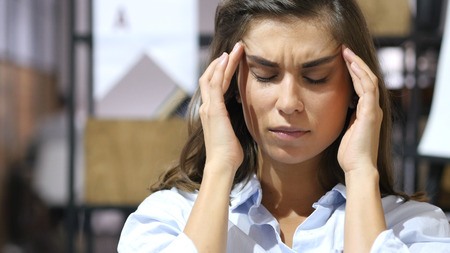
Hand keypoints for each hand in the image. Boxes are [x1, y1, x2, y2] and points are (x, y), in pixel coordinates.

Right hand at [199, 42, 244, 172]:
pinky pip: (216, 83)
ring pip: (213, 77)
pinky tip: (228, 59)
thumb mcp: (231, 134)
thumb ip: (232, 123)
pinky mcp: (214, 109)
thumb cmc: (229, 154)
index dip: (221, 73)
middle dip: (221, 63)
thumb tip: (242, 120)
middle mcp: (206, 107)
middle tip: (234, 50)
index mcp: (211, 113)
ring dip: (224, 61)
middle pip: (210, 77)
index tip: (231, 62)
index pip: (213, 87)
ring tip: (235, 49)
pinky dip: (221, 69)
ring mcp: (208, 107)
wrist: (222, 165)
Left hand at [338, 46, 382, 174]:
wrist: (358, 167)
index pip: (361, 85)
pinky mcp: (370, 113)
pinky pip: (367, 88)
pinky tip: (351, 65)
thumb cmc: (349, 153)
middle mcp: (372, 108)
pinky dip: (360, 75)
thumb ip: (342, 118)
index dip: (353, 71)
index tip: (341, 59)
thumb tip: (331, 109)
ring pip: (368, 79)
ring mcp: (373, 110)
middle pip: (366, 78)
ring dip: (357, 64)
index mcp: (365, 111)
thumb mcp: (343, 130)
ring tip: (346, 51)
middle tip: (344, 49)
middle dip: (355, 62)